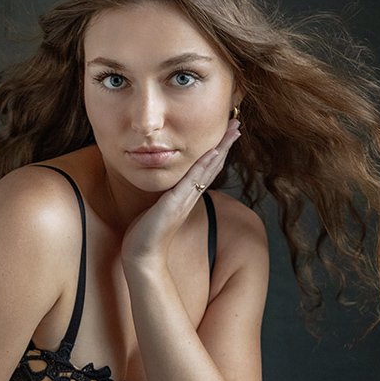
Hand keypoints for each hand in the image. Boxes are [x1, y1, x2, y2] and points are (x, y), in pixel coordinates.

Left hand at [121, 118, 240, 270]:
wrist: (142, 255)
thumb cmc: (146, 234)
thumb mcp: (157, 209)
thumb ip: (165, 197)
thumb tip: (165, 189)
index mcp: (186, 196)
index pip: (206, 170)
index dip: (217, 151)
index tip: (226, 134)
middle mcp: (190, 196)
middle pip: (213, 166)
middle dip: (225, 144)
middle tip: (237, 125)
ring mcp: (185, 200)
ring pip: (208, 170)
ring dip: (222, 149)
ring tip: (233, 131)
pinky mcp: (175, 204)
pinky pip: (193, 180)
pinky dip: (204, 165)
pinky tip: (213, 151)